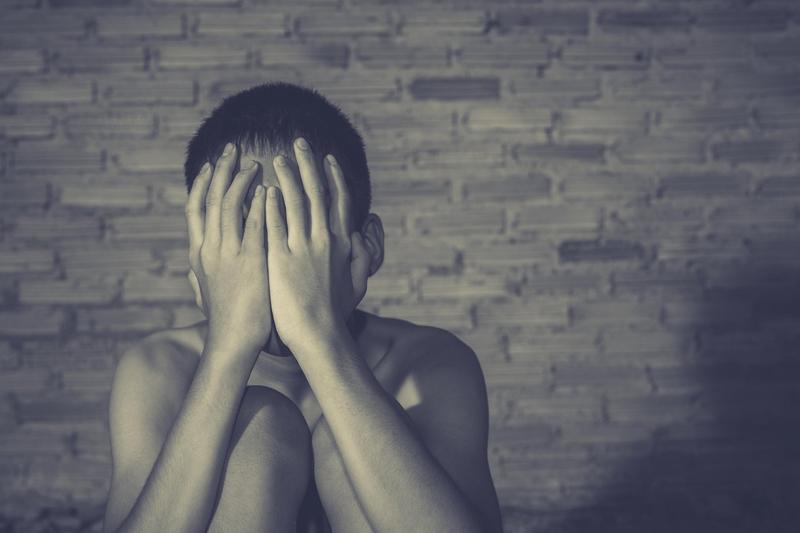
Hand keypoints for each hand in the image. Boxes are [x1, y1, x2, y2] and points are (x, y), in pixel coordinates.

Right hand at [185, 142, 271, 357]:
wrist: (234, 341)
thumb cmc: (225, 320)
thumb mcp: (203, 295)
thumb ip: (197, 278)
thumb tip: (189, 271)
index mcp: (197, 253)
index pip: (195, 207)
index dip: (203, 182)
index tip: (212, 164)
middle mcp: (209, 248)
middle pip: (211, 197)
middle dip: (222, 170)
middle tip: (233, 149)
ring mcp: (228, 252)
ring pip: (230, 204)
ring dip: (242, 180)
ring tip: (255, 164)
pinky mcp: (250, 260)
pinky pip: (255, 222)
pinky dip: (260, 203)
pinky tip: (269, 188)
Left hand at [265, 137, 370, 353]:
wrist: (319, 334)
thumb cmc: (336, 312)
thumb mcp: (357, 283)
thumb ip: (360, 257)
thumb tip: (362, 237)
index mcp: (341, 242)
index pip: (338, 200)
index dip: (333, 176)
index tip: (326, 157)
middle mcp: (323, 239)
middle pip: (316, 192)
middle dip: (307, 164)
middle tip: (298, 143)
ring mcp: (301, 248)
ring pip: (295, 202)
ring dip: (286, 177)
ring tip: (276, 158)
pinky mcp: (280, 259)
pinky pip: (274, 225)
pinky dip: (270, 205)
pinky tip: (263, 189)